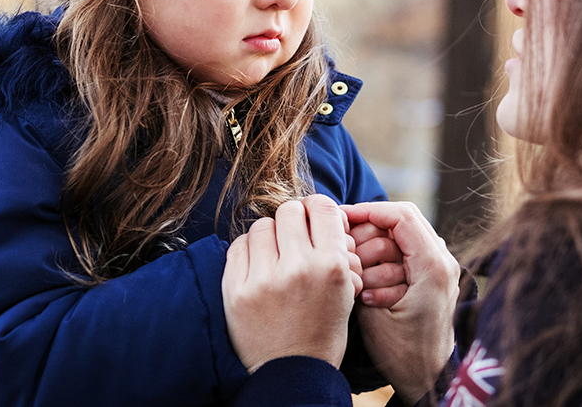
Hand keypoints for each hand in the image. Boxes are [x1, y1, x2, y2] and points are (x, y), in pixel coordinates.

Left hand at [222, 195, 362, 371]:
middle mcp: (298, 268)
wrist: (292, 372)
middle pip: (289, 210)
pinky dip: (248, 250)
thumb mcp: (346, 289)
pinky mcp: (236, 290)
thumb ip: (337, 250)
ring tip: (274, 255)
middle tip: (293, 238)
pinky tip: (257, 266)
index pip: (322, 207)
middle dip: (293, 220)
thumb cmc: (322, 329)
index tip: (313, 219)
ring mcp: (263, 279)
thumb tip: (322, 213)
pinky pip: (238, 246)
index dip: (317, 209)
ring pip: (262, 225)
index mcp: (331, 266)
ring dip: (269, 235)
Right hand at [342, 202, 459, 402]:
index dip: (367, 211)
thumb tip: (343, 242)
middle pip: (400, 221)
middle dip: (368, 234)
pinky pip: (405, 253)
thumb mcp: (372, 312)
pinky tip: (368, 283)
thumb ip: (360, 272)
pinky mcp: (432, 276)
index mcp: (433, 265)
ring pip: (401, 237)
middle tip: (345, 253)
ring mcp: (440, 267)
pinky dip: (384, 262)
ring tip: (359, 277)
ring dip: (375, 250)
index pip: (400, 215)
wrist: (428, 379)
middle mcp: (443, 260)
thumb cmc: (402, 353)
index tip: (340, 219)